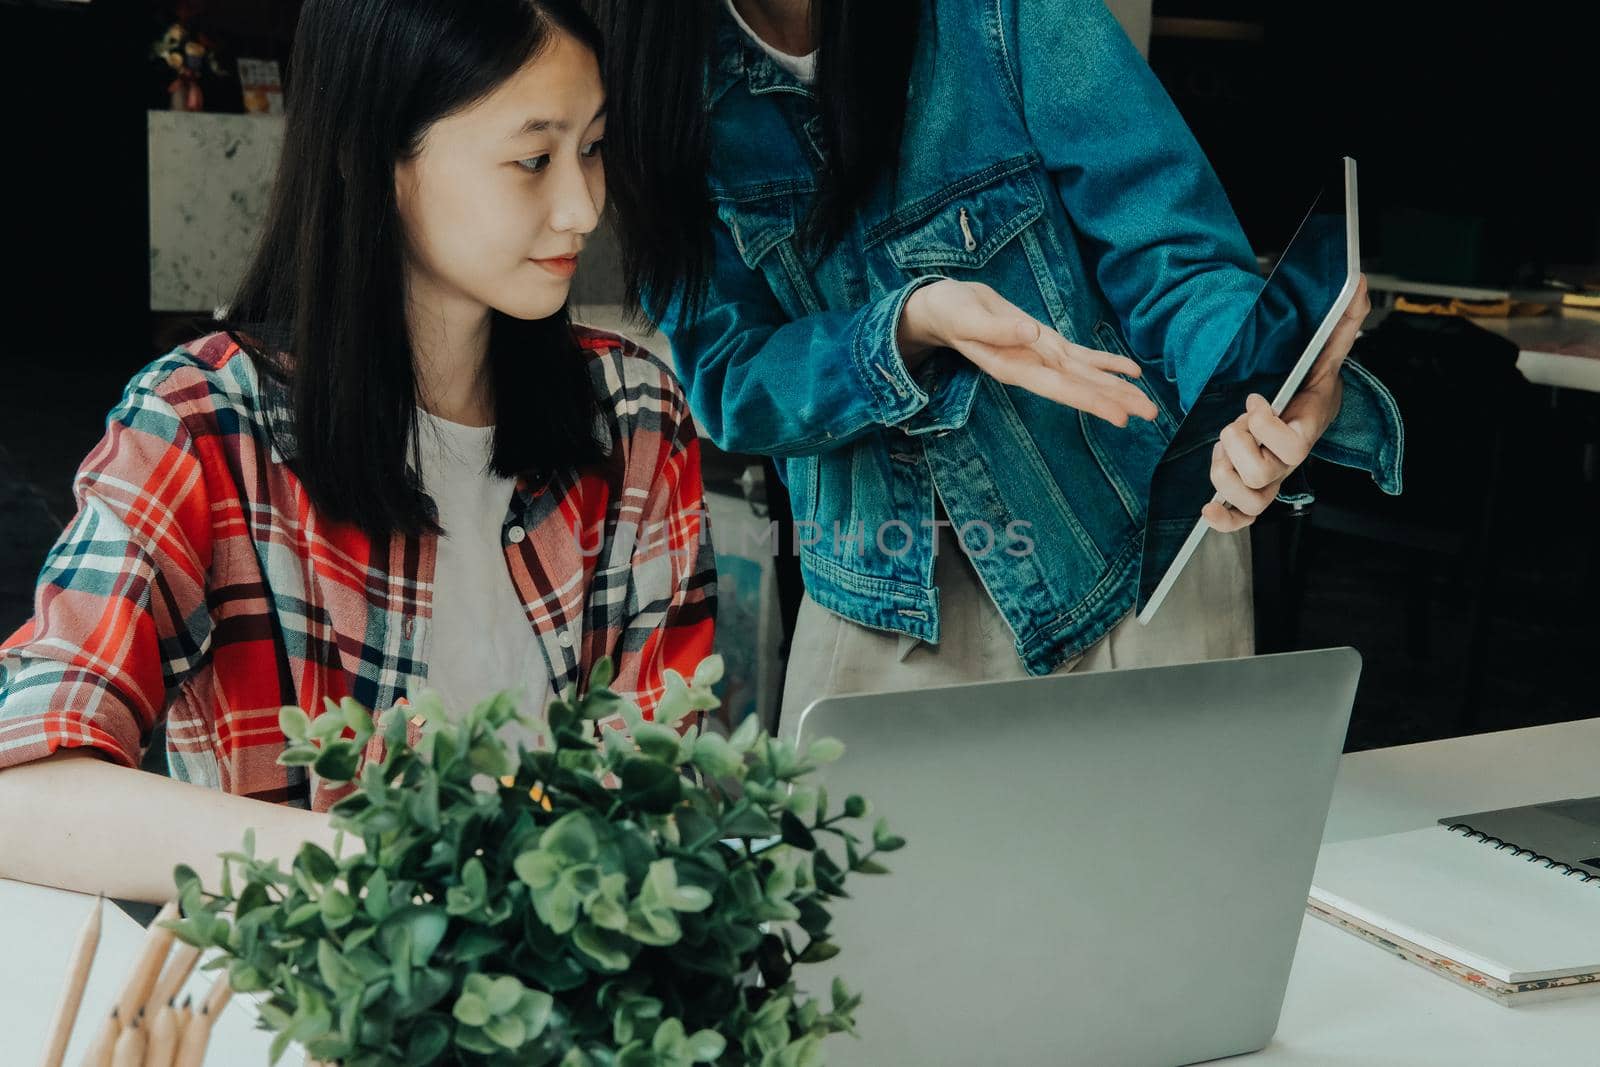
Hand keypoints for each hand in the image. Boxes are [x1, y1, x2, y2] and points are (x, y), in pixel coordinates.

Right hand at [899, 280, 1158, 427]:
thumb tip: (1032, 335)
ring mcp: (1041, 357)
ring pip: (1085, 376)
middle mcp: (1032, 368)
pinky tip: (1131, 372)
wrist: (946, 307)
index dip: (1090, 401)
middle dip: (1114, 401)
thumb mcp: (966, 316)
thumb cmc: (951, 311)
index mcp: (1013, 367)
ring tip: (1148, 404)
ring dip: (1117, 389)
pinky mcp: (1045, 343)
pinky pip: (1080, 356)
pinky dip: (1106, 363)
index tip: (1119, 416)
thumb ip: (995, 330)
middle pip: (1079, 388)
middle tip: (1150, 414)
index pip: (1059, 388)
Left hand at [1202, 275, 1370, 530]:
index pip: (1294, 446)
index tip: (1255, 398)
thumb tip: (1357, 283)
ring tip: (1222, 446)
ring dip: (1225, 472)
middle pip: (1264, 474)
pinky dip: (1225, 519)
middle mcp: (1290, 459)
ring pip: (1251, 497)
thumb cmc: (1310, 379)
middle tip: (1234, 420)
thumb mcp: (1324, 347)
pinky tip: (1208, 508)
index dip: (1266, 427)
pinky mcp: (1253, 487)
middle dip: (1238, 443)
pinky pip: (1243, 517)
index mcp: (1308, 428)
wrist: (1302, 402)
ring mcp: (1272, 476)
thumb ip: (1340, 319)